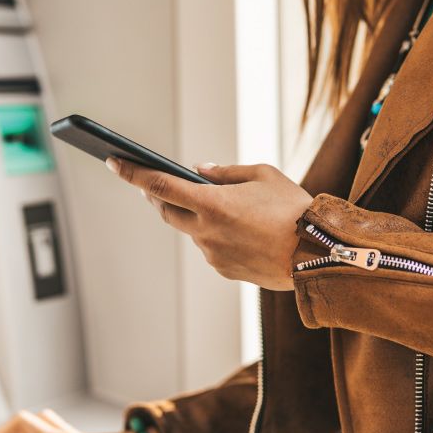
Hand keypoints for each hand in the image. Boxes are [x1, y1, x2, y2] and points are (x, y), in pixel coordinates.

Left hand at [106, 158, 313, 290]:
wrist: (318, 254)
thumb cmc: (294, 209)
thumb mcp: (263, 175)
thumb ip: (226, 172)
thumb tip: (199, 171)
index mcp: (212, 203)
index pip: (158, 185)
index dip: (132, 173)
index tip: (114, 162)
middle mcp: (206, 231)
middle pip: (166, 211)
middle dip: (157, 195)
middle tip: (153, 183)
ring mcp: (213, 254)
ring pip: (190, 230)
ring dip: (192, 216)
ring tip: (214, 204)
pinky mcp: (225, 270)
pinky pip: (210, 248)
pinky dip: (214, 234)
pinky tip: (237, 229)